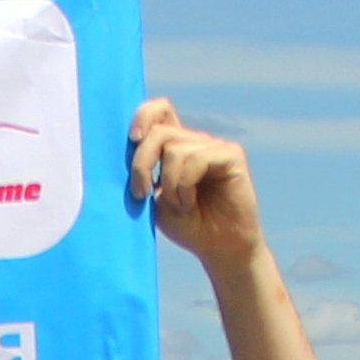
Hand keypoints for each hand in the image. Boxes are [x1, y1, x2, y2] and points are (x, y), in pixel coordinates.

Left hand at [127, 96, 264, 273]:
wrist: (219, 248)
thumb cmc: (188, 226)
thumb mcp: (155, 200)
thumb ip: (144, 175)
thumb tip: (128, 149)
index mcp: (175, 147)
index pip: (160, 111)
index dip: (144, 116)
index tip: (132, 138)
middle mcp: (194, 142)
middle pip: (159, 132)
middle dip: (141, 163)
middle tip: (140, 194)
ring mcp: (214, 146)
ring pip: (175, 150)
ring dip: (170, 185)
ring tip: (181, 206)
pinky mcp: (231, 155)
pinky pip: (196, 159)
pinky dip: (185, 186)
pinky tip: (191, 202)